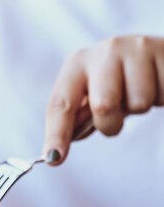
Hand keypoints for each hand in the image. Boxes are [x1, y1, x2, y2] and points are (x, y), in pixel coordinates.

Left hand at [43, 35, 163, 163]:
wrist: (159, 54)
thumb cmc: (121, 81)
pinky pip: (161, 96)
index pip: (61, 104)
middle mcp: (104, 51)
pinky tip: (157, 84)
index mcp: (78, 64)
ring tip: (141, 92)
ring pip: (138, 104)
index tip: (54, 158)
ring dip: (140, 108)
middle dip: (110, 124)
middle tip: (118, 117)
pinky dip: (161, 98)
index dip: (57, 133)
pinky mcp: (162, 51)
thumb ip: (79, 120)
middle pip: (102, 106)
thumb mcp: (95, 95)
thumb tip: (58, 150)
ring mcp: (135, 48)